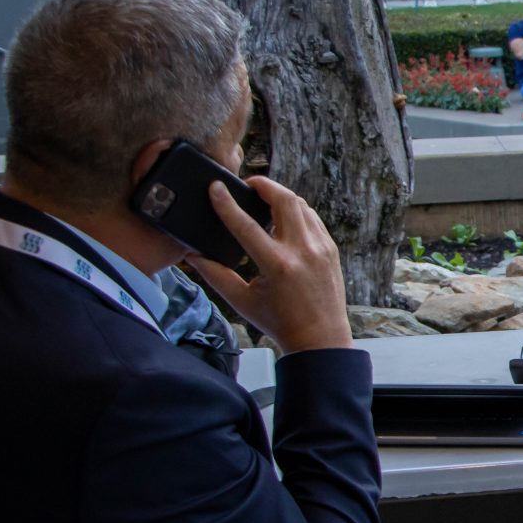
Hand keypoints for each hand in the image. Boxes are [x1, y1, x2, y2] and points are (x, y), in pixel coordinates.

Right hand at [186, 176, 351, 354]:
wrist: (320, 338)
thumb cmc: (278, 322)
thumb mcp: (241, 300)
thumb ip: (214, 274)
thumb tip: (190, 253)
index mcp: (277, 265)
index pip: (246, 224)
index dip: (227, 203)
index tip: (215, 186)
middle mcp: (302, 251)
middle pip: (284, 200)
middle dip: (264, 185)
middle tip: (247, 184)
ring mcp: (321, 248)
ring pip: (301, 205)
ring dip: (281, 196)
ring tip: (262, 199)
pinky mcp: (331, 249)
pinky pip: (312, 219)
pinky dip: (296, 211)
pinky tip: (283, 216)